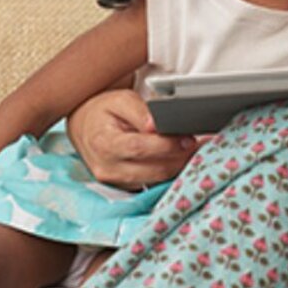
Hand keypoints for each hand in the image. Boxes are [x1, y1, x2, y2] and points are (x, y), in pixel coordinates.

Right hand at [67, 89, 204, 189]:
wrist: (85, 127)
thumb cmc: (103, 111)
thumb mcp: (120, 100)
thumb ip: (140, 112)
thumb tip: (157, 125)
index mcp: (104, 144)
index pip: (141, 148)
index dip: (168, 145)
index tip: (189, 138)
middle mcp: (108, 168)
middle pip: (154, 169)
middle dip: (181, 158)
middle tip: (203, 145)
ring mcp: (116, 182)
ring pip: (157, 179)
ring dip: (180, 166)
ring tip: (198, 150)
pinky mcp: (124, 187)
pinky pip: (153, 182)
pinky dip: (170, 170)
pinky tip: (183, 158)